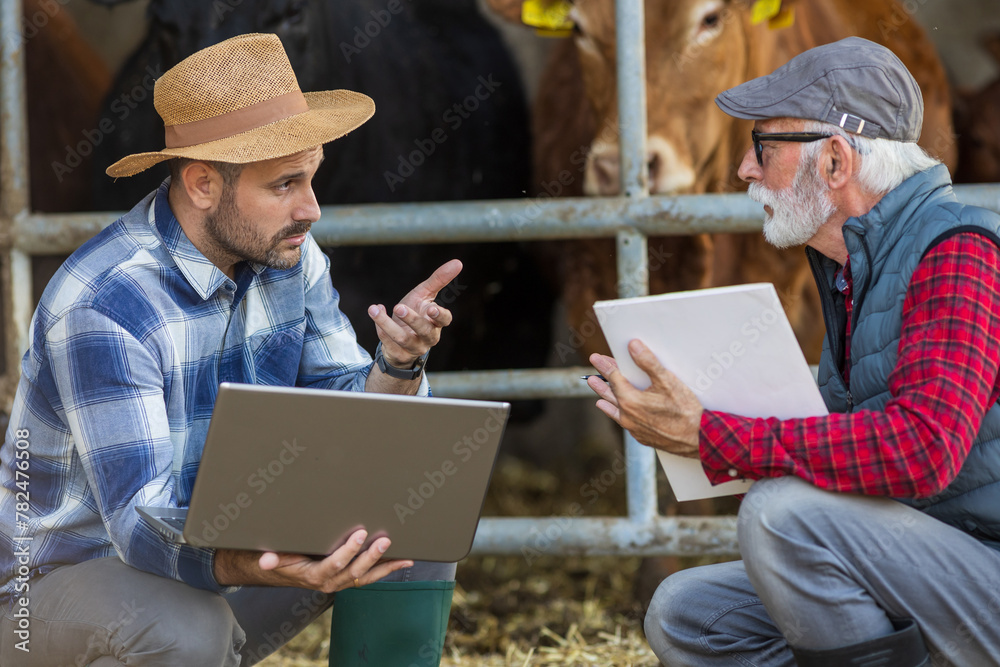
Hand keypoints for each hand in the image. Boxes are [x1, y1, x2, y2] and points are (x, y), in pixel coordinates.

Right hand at [235, 530, 412, 592]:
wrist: (282, 571)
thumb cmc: (281, 559)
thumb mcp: (274, 556)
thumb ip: (272, 558)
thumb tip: (266, 560)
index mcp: (315, 575)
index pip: (335, 564)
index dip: (348, 551)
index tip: (360, 534)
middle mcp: (331, 582)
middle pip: (355, 571)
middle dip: (371, 557)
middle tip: (384, 540)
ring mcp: (341, 581)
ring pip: (366, 576)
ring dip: (385, 567)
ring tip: (404, 557)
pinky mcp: (348, 578)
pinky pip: (370, 576)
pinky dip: (387, 569)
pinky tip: (402, 560)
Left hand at [368, 259, 462, 367]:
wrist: (399, 338)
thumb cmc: (416, 312)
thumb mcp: (425, 294)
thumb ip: (439, 280)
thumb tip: (458, 262)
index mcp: (437, 322)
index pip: (445, 320)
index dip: (440, 316)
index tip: (431, 309)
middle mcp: (428, 337)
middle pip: (424, 331)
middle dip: (412, 320)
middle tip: (399, 308)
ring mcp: (414, 347)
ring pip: (402, 338)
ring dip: (388, 324)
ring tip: (375, 309)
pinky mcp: (398, 354)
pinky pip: (388, 343)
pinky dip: (380, 329)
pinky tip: (375, 312)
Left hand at [587, 340, 702, 457]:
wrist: (698, 439)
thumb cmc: (685, 410)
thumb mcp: (667, 381)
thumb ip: (648, 362)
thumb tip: (632, 346)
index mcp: (630, 400)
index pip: (614, 378)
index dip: (605, 366)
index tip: (596, 358)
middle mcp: (628, 416)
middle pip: (610, 395)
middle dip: (601, 384)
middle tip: (590, 378)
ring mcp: (634, 428)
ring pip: (616, 412)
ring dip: (607, 402)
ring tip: (598, 399)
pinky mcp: (642, 437)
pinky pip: (626, 424)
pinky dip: (620, 416)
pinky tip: (620, 415)